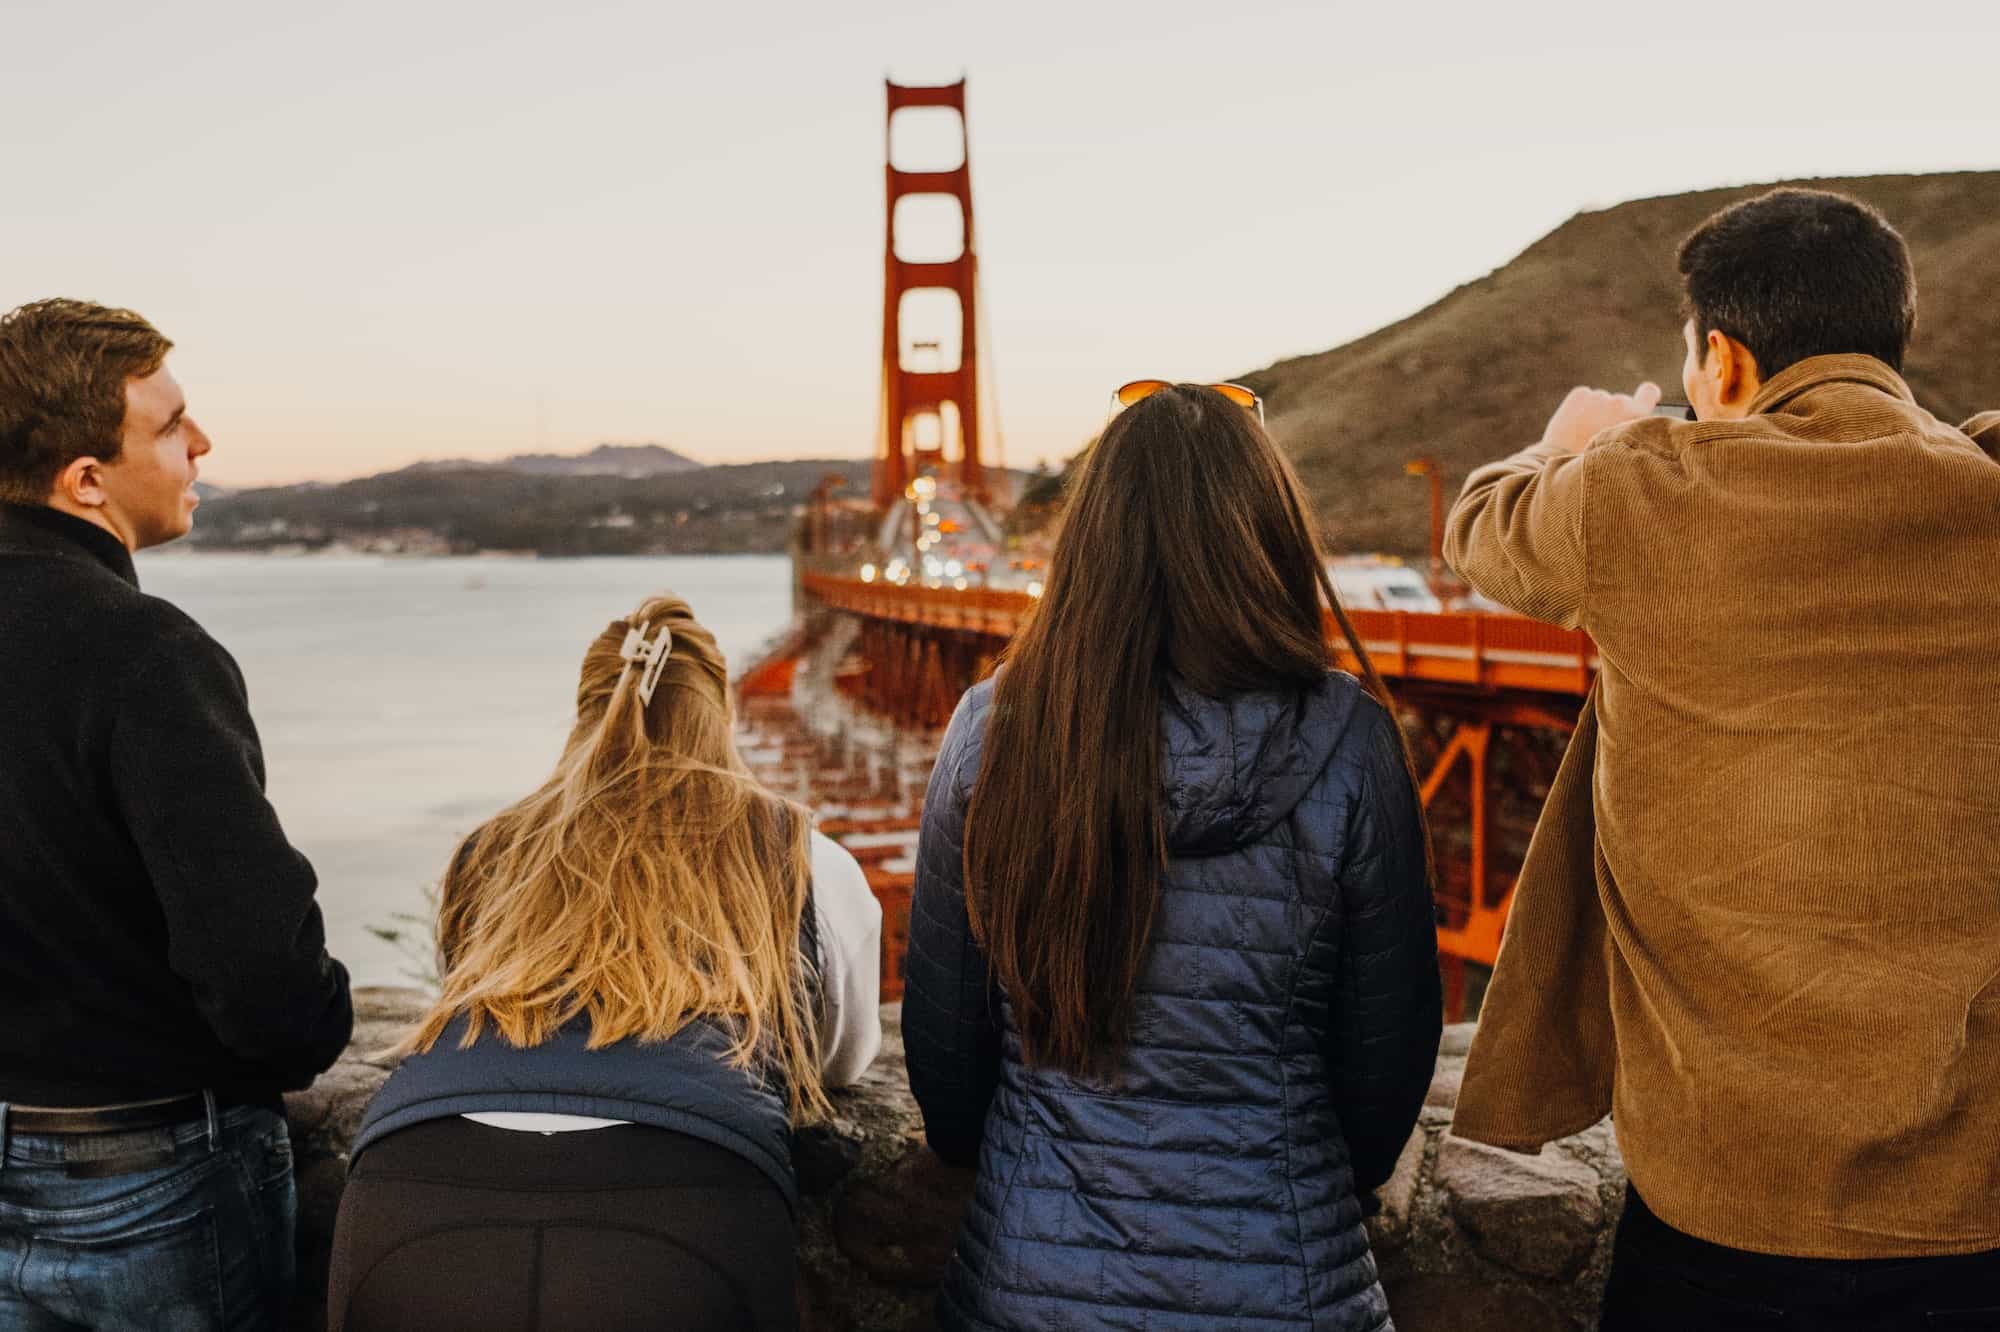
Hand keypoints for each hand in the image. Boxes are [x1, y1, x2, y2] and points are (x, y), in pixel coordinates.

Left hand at [1538, 382, 1660, 454]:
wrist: (1564, 463)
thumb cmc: (1597, 465)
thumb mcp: (1624, 453)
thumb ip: (1631, 433)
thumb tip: (1632, 422)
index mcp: (1636, 416)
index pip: (1649, 392)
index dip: (1646, 394)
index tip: (1644, 395)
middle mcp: (1620, 402)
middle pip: (1620, 403)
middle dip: (1612, 415)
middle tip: (1599, 435)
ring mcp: (1599, 396)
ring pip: (1600, 401)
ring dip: (1594, 412)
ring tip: (1583, 434)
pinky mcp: (1580, 394)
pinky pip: (1584, 397)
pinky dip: (1580, 407)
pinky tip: (1574, 425)